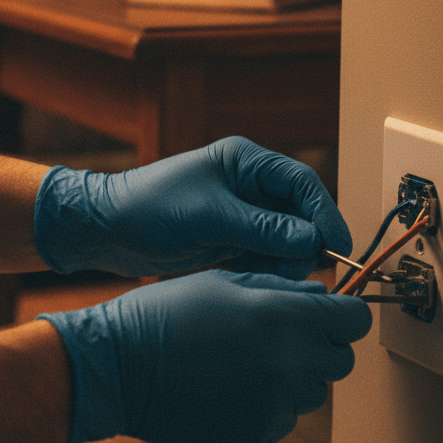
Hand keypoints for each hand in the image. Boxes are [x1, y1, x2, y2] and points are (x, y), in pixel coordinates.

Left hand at [34, 137, 350, 279]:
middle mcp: (246, 185)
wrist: (104, 230)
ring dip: (282, 261)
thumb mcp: (208, 217)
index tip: (338, 247)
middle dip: (302, 244)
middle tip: (297, 272)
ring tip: (267, 278)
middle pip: (298, 214)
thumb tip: (310, 241)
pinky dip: (262, 268)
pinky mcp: (226, 238)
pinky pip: (261, 255)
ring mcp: (237, 212)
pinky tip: (248, 279)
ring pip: (282, 240)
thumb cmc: (147, 208)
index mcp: (244, 162)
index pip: (302, 184)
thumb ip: (261, 228)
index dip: (324, 215)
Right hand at [40, 270, 370, 442]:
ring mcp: (277, 403)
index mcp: (285, 318)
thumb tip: (318, 295)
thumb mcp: (225, 281)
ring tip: (247, 359)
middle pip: (341, 358)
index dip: (342, 312)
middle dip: (320, 343)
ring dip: (295, 374)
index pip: (355, 319)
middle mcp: (291, 363)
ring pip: (315, 390)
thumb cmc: (165, 314)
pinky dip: (270, 401)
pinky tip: (231, 384)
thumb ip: (282, 289)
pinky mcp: (259, 432)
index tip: (328, 311)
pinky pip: (285, 415)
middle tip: (280, 333)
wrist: (120, 367)